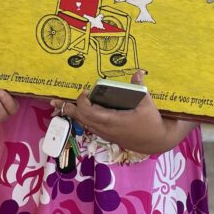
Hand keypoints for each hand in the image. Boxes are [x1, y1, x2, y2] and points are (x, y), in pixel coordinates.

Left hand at [51, 71, 192, 154]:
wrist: (158, 141)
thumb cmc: (152, 122)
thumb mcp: (147, 103)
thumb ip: (139, 87)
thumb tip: (137, 72)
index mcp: (112, 121)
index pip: (89, 112)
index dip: (82, 102)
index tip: (84, 91)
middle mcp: (106, 129)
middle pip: (82, 119)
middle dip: (69, 109)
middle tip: (55, 101)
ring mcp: (107, 134)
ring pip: (85, 124)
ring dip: (75, 114)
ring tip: (64, 106)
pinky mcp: (110, 136)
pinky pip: (92, 127)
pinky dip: (84, 118)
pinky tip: (82, 113)